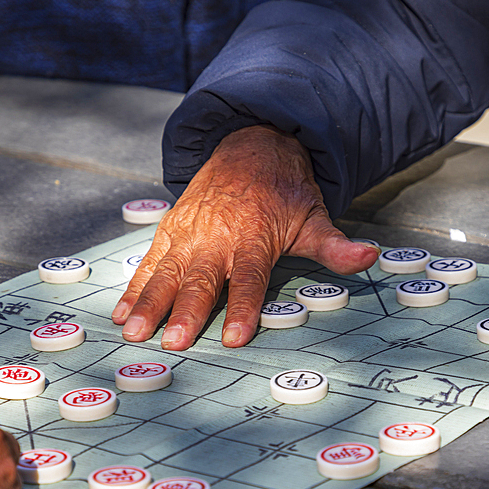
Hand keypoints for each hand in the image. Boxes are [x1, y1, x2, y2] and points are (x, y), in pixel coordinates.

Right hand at [112, 125, 380, 349]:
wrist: (250, 145)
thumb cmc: (284, 192)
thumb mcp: (314, 216)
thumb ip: (335, 246)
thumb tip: (369, 258)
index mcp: (252, 236)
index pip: (247, 279)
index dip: (241, 309)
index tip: (233, 337)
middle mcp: (215, 236)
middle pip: (200, 280)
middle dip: (185, 312)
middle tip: (173, 343)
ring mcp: (188, 233)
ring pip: (165, 273)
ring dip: (149, 304)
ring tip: (133, 332)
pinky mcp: (169, 230)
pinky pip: (148, 262)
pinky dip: (133, 288)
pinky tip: (120, 314)